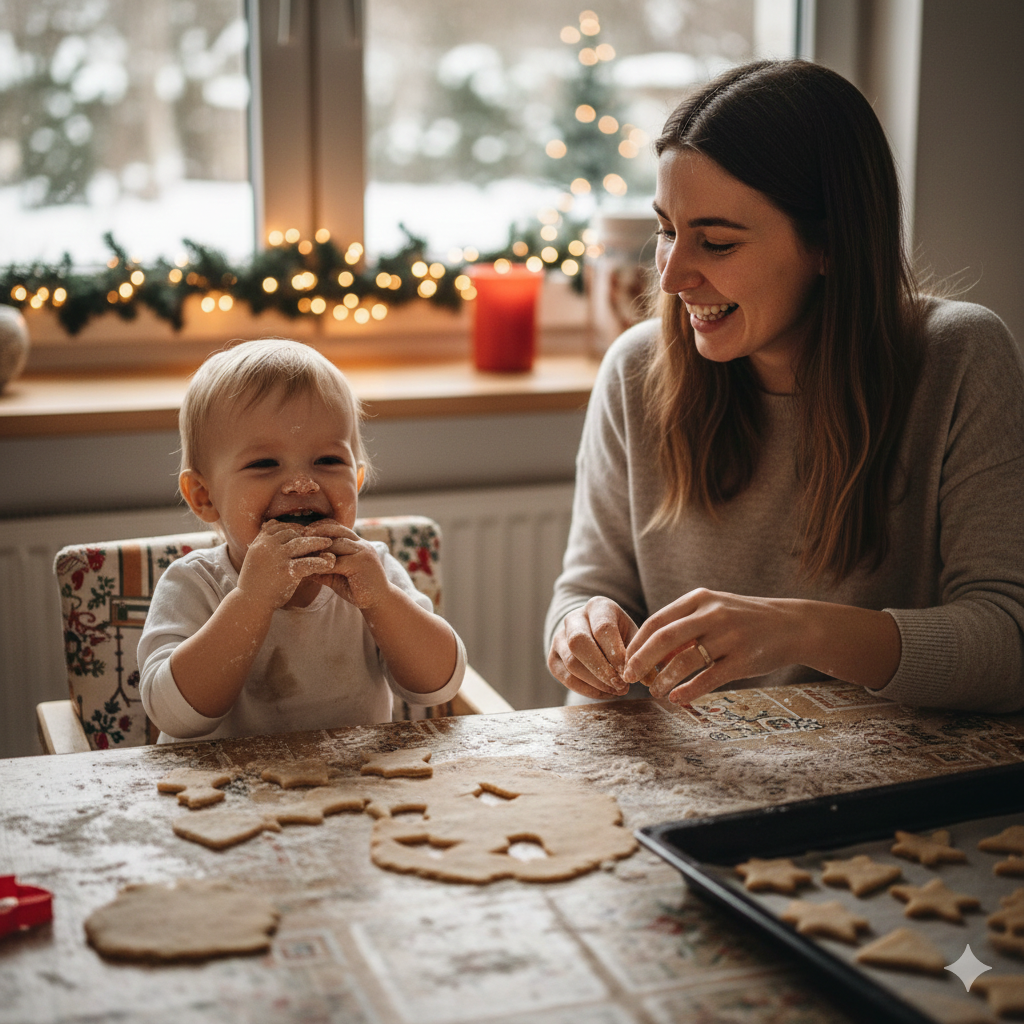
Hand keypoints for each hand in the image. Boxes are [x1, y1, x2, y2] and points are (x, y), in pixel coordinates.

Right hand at [237, 520, 336, 610]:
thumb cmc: (254, 580)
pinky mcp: (287, 571)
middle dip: (306, 534)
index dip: (294, 527)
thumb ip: (264, 540)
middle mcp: (267, 547)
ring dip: (317, 542)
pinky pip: (307, 563)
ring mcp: (277, 558)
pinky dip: (319, 562)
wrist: (250, 602)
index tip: (306, 530)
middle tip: (320, 535)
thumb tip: (271, 522)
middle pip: (292, 533)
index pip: (279, 527)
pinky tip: (329, 563)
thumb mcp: (255, 555)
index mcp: (260, 542)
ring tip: (329, 543)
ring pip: (301, 543)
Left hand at [303, 521, 391, 608]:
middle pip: (336, 530)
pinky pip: (337, 562)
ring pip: (336, 544)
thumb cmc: (357, 588)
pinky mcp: (361, 564)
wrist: (379, 602)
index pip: (338, 527)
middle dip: (317, 532)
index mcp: (357, 544)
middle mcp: (361, 545)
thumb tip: (299, 566)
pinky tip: (311, 567)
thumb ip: (322, 568)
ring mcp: (363, 553)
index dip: (321, 527)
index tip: (303, 531)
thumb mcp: (336, 576)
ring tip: (302, 551)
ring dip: (319, 547)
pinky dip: (323, 564)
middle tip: (299, 535)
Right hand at [547, 597, 642, 699]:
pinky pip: (566, 677)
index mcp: (598, 607)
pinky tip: (604, 692)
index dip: (615, 654)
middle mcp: (574, 618)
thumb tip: (648, 680)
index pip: (602, 628)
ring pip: (571, 662)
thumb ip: (641, 654)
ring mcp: (559, 638)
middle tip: (621, 685)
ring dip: (596, 682)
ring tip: (616, 690)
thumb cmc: (620, 634)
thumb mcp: (633, 636)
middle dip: (601, 669)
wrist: (595, 634)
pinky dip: (587, 689)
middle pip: (579, 642)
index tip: (628, 672)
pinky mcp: (553, 658)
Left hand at [622, 588, 803, 703]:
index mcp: (699, 599)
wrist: (791, 625)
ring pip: (684, 661)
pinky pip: (709, 678)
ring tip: (655, 692)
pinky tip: (678, 699)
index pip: (657, 622)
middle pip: (664, 639)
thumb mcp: (713, 611)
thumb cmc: (743, 619)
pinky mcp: (743, 659)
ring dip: (664, 680)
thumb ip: (683, 627)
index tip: (624, 661)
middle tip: (629, 678)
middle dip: (641, 661)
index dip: (637, 644)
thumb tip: (650, 655)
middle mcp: (712, 614)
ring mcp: (729, 636)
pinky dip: (689, 691)